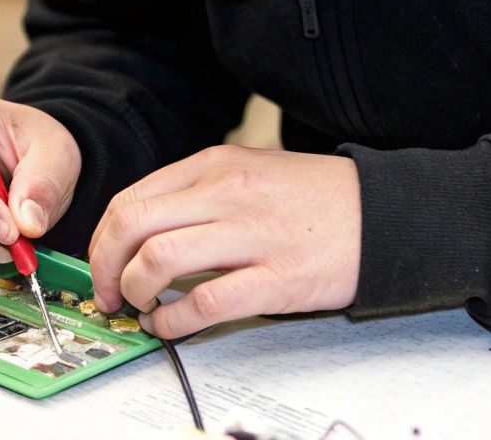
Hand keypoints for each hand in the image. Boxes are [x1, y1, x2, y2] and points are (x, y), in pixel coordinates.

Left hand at [88, 145, 360, 337]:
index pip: (131, 199)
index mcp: (216, 165)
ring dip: (135, 292)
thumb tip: (144, 229)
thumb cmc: (318, 199)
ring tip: (141, 307)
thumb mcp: (251, 171)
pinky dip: (173, 321)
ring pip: (158, 261)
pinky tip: (170, 326)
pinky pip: (204, 304)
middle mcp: (227, 193)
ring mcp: (251, 236)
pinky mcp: (276, 280)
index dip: (103, 240)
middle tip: (108, 293)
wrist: (387, 214)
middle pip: (131, 226)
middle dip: (105, 267)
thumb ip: (198, 192)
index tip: (103, 264)